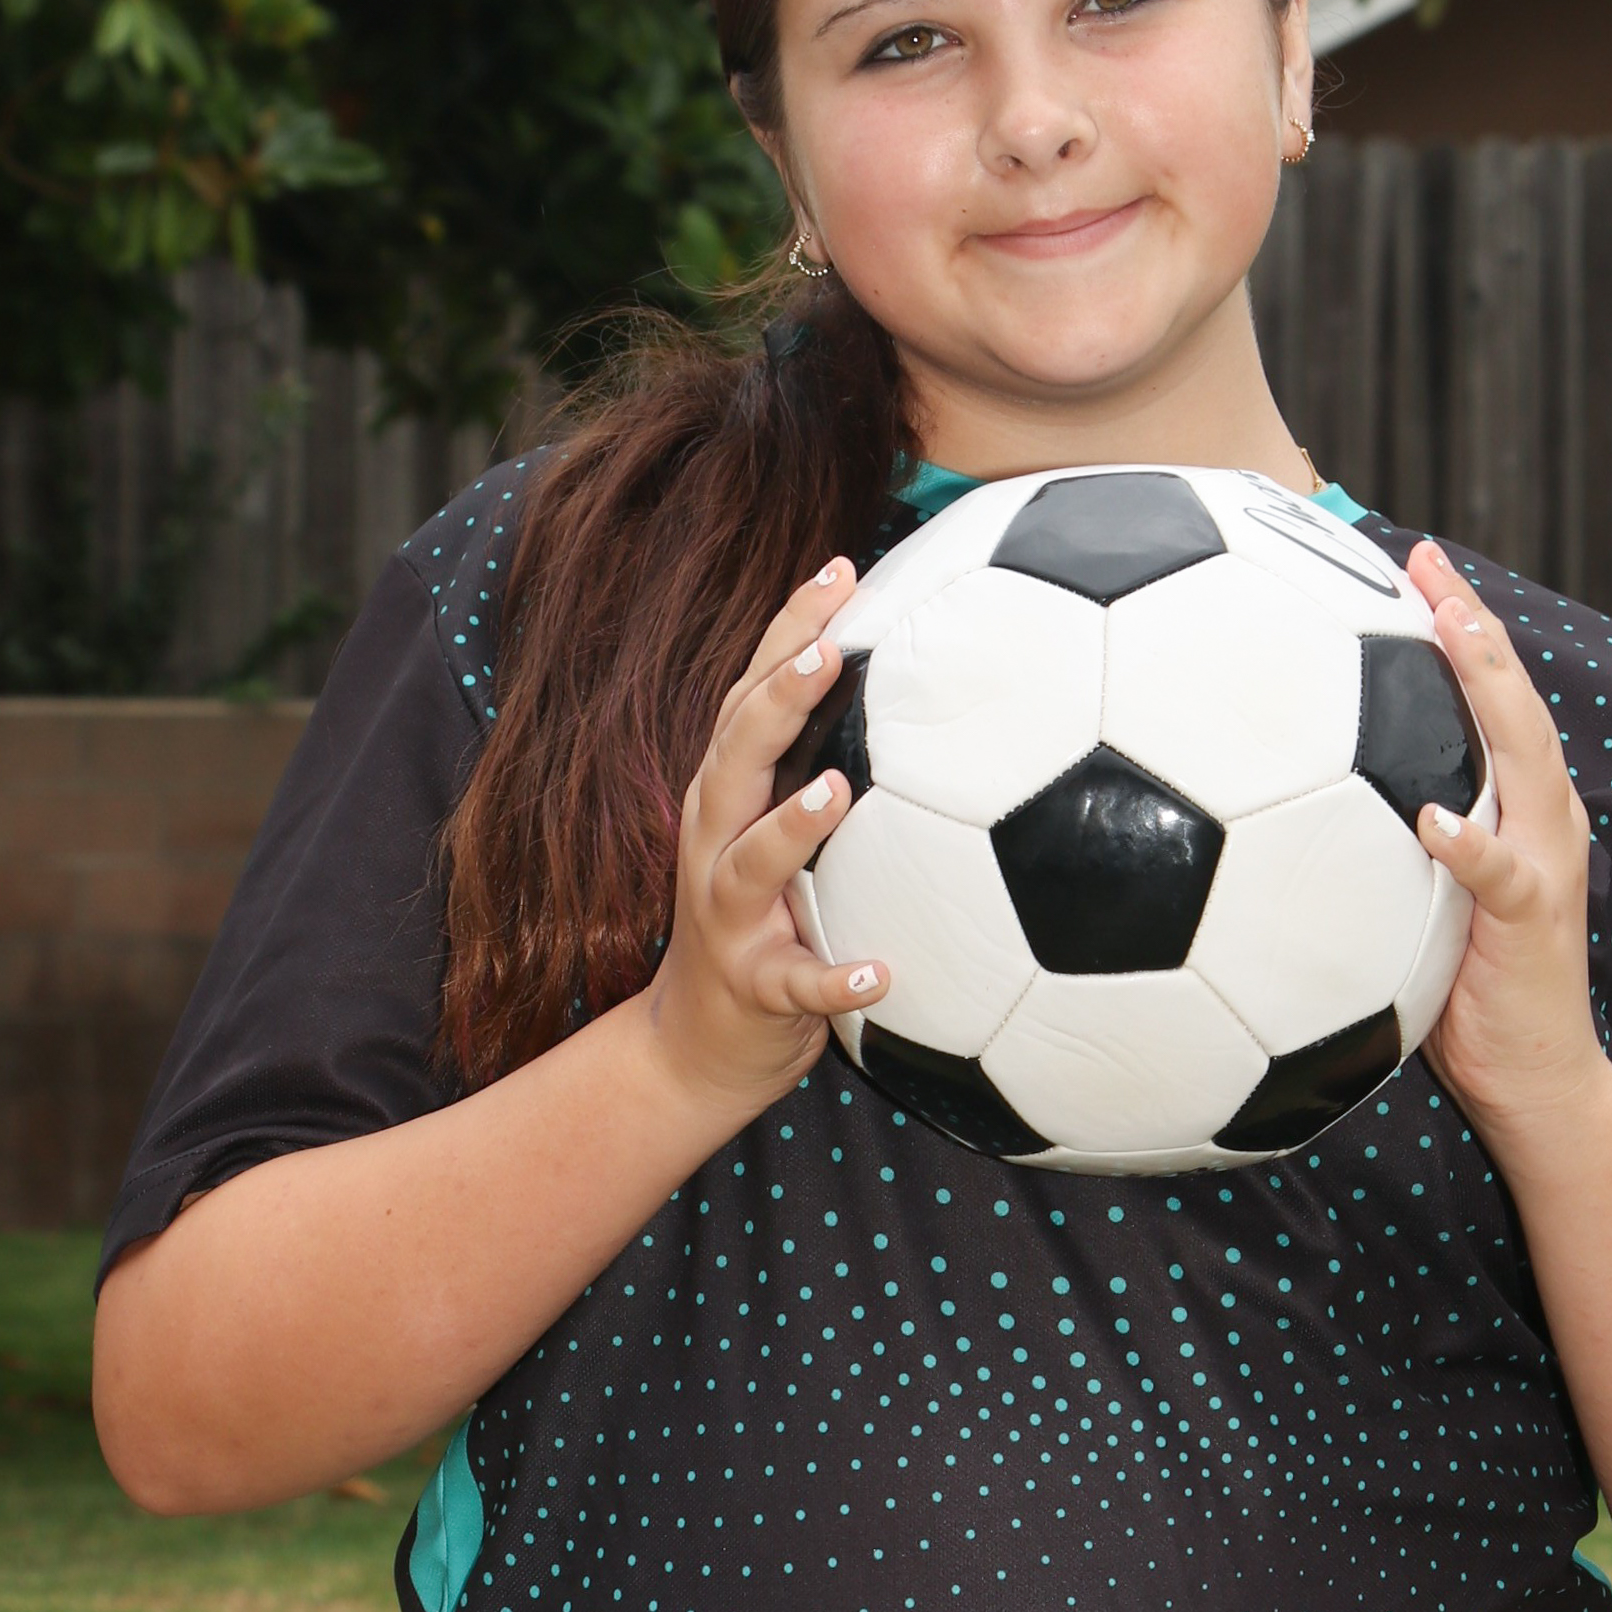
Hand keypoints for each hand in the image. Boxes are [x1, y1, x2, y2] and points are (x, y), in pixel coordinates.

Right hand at [646, 559, 888, 1123]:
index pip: (752, 695)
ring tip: (838, 793)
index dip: (789, 628)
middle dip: (777, 698)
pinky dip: (836, 982)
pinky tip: (881, 976)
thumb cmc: (767, 915)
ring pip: (752, 863)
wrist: (701, 1043)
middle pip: (736, 756)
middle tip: (826, 649)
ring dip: (792, 827)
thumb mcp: (777, 830)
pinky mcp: (756, 987)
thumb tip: (910, 679)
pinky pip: (797, 986)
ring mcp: (729, 915)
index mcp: (728, 795)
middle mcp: (716, 842)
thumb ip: (823, 762)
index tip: (840, 568)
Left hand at [1403, 539, 1605, 1134]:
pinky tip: (1433, 818)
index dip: (1456, 626)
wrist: (1531, 1077)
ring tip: (1450, 633)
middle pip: (1511, 702)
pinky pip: (1498, 874)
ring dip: (1488, 692)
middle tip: (1428, 564)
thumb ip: (1379, 838)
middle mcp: (1538, 817)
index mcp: (1512, 805)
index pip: (1487, 699)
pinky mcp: (1531, 920)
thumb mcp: (1413, 896)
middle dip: (1473, 626)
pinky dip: (1469, 843)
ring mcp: (1542, 863)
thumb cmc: (1459, 988)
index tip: (1411, 562)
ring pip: (1524, 759)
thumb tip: (1283, 796)